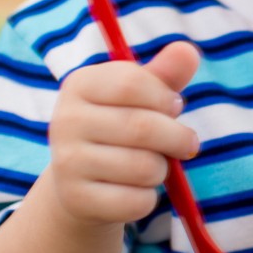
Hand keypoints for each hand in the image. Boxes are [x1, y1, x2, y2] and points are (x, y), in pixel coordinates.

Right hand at [47, 41, 201, 225]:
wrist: (82, 181)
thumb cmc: (121, 126)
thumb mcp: (141, 96)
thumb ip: (166, 74)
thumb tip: (187, 51)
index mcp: (80, 84)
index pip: (131, 83)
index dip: (164, 97)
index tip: (174, 105)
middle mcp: (64, 120)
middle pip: (142, 127)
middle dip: (178, 137)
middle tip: (186, 143)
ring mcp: (66, 162)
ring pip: (144, 168)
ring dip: (163, 169)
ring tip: (154, 165)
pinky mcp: (76, 200)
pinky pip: (136, 201)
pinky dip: (149, 198)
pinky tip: (137, 190)